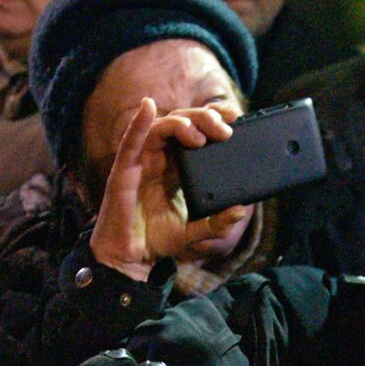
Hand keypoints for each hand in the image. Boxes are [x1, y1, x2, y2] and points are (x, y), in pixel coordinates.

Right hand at [89, 97, 250, 280]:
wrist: (130, 258)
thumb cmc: (156, 239)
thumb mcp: (194, 231)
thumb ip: (217, 222)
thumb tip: (239, 211)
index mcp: (176, 167)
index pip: (195, 132)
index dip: (212, 119)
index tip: (234, 117)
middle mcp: (160, 159)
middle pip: (182, 124)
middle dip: (204, 119)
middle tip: (225, 128)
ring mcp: (142, 161)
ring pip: (162, 128)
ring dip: (182, 122)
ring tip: (202, 135)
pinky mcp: (124, 169)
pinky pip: (131, 141)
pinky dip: (139, 122)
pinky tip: (148, 107)